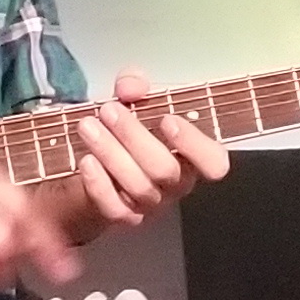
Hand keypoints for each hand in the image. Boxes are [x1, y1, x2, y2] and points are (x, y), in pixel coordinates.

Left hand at [68, 69, 229, 228]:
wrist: (97, 159)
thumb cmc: (129, 129)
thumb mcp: (133, 97)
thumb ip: (134, 84)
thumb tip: (130, 87)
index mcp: (191, 155)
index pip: (214, 162)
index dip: (196, 145)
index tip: (168, 119)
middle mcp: (175, 183)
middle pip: (165, 170)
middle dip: (135, 137)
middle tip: (109, 110)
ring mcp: (150, 203)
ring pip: (138, 186)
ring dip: (110, 152)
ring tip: (87, 126)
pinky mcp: (123, 215)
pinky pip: (115, 207)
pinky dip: (99, 184)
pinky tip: (86, 161)